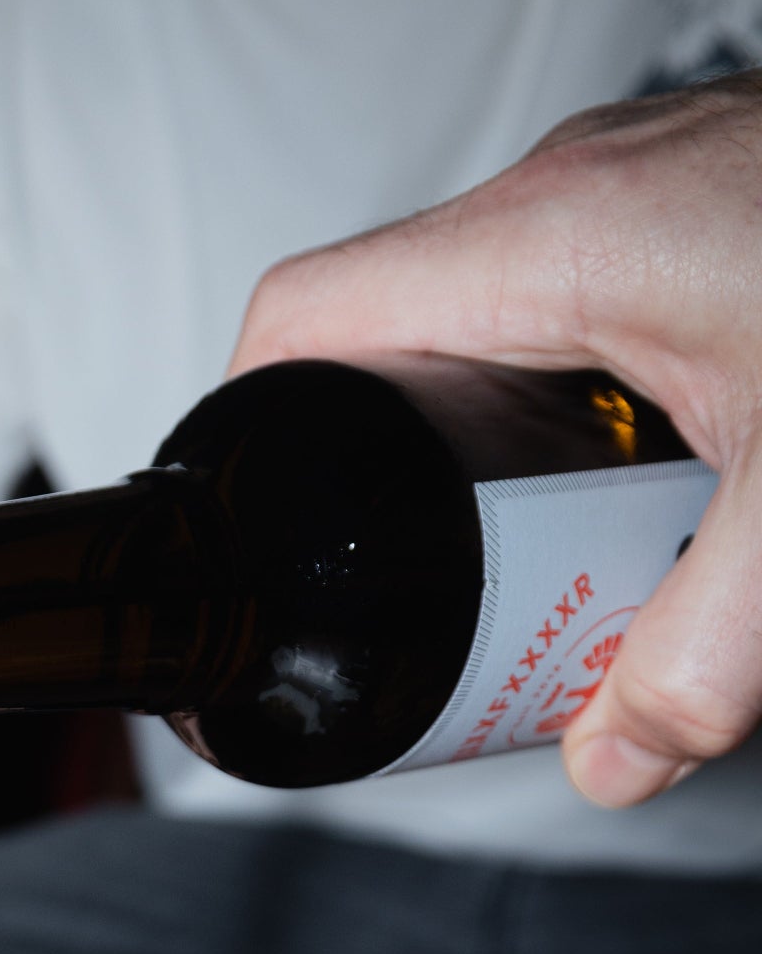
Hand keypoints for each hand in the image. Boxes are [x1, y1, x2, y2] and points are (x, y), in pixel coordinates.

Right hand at [228, 72, 761, 805]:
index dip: (245, 432)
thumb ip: (708, 657)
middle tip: (457, 608)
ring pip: (497, 343)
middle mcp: (578, 198)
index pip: (301, 319)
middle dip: (404, 501)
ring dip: (508, 470)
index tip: (256, 542)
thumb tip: (617, 757)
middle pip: (392, 352)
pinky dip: (591, 424)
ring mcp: (641, 195)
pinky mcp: (700, 214)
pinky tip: (673, 490)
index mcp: (553, 242)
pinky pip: (586, 323)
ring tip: (577, 563)